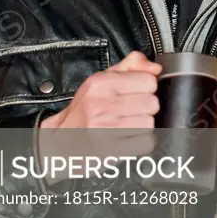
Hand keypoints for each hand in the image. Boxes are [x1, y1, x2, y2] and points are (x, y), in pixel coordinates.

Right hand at [38, 51, 162, 177]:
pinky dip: (141, 143)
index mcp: (102, 83)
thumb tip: (156, 68)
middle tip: (132, 111)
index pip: (149, 81)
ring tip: (128, 125)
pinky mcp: (110, 151)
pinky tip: (128, 139)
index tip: (137, 93)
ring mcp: (105, 129)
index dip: (147, 88)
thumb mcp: (102, 79)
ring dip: (143, 126)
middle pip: (152, 103)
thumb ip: (131, 66)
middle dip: (146, 108)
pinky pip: (145, 143)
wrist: (60, 140)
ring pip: (149, 123)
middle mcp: (102, 105)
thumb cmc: (84, 110)